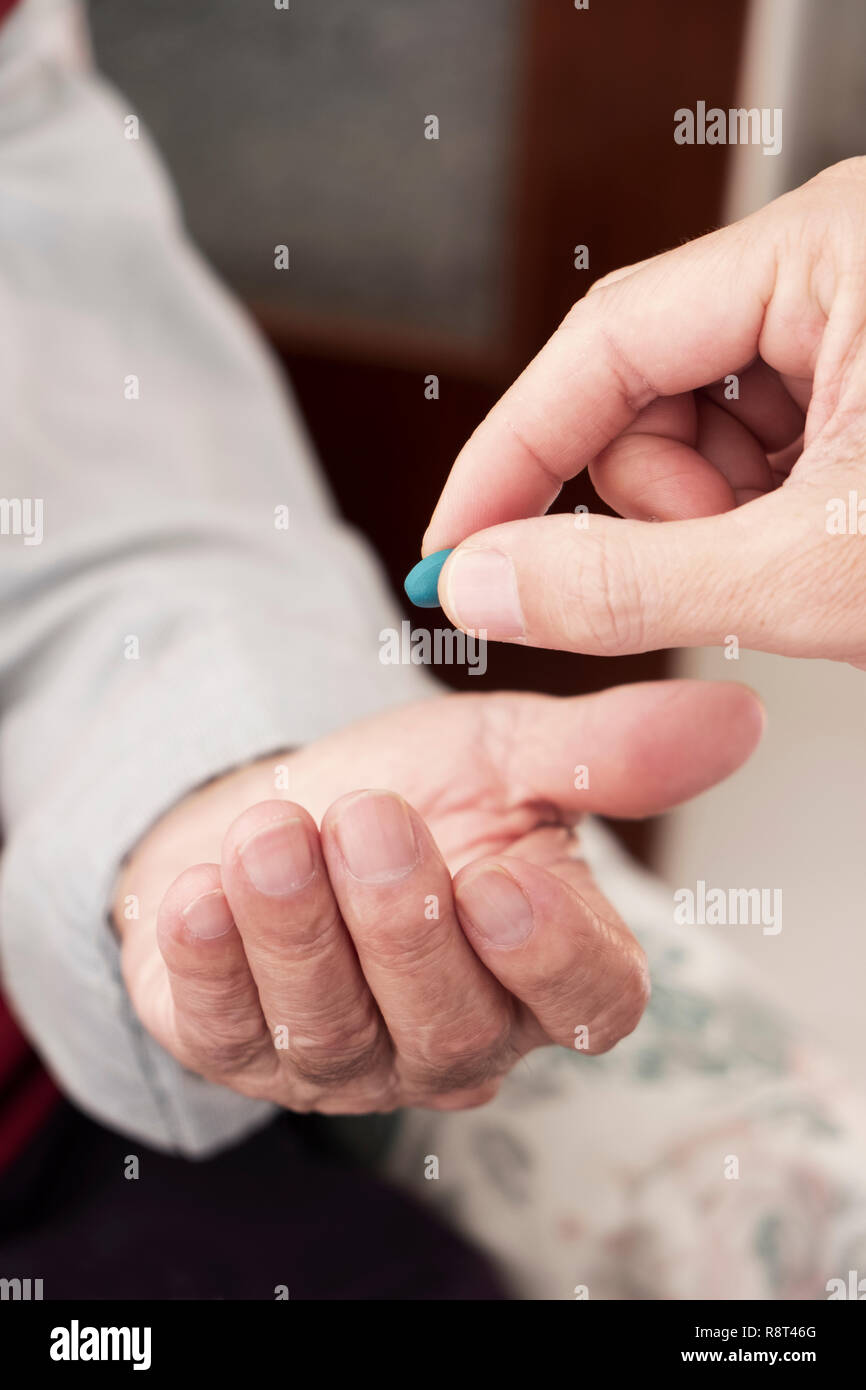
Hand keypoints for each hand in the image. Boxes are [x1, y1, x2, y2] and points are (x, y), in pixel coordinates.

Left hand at [116, 683, 761, 1113]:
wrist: (286, 800)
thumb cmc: (415, 792)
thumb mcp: (507, 757)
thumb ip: (605, 752)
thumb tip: (735, 716)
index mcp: (543, 974)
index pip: (585, 1002)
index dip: (547, 953)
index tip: (502, 873)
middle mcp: (454, 1038)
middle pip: (449, 1021)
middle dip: (403, 920)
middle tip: (371, 817)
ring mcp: (345, 1059)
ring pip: (333, 1029)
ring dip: (297, 928)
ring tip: (272, 831)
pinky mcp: (240, 1051)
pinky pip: (225, 1031)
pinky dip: (207, 962)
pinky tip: (194, 892)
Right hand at [424, 157, 865, 667]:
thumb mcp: (813, 567)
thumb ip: (629, 584)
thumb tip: (486, 583)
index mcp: (828, 252)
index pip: (603, 342)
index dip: (511, 458)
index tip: (455, 547)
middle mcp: (830, 266)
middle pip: (639, 394)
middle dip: (661, 507)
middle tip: (728, 566)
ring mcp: (846, 321)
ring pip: (686, 433)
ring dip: (713, 522)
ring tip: (797, 556)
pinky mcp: (857, 379)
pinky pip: (744, 449)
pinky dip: (756, 518)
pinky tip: (815, 541)